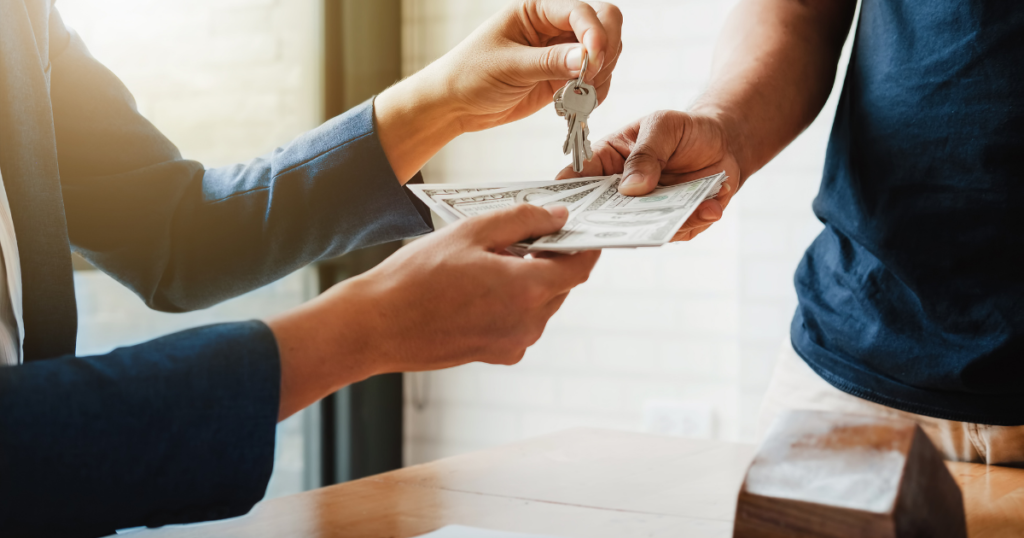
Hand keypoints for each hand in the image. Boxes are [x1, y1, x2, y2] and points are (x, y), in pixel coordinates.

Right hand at [269, 204, 599, 419]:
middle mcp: (529, 323)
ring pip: (540, 304)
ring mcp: (514, 344)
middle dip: (551, 258)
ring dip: (529, 280)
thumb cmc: (416, 277)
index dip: (584, 243)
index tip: (577, 226)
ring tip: (489, 260)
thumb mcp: (471, 231)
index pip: (580, 266)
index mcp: (528, 289)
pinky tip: (478, 287)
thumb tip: (559, 217)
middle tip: (523, 234)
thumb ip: (523, 220)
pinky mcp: (497, 355)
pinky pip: (520, 322)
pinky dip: (512, 302)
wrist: (376, 326)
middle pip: (561, 285)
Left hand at [376, 0, 622, 180]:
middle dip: (606, 51)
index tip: (593, 59)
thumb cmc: (470, 74)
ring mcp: (561, 52)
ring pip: (605, 53)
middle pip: (604, 24)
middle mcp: (554, 26)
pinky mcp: (563, 77)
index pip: (581, 11)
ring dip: (602, 75)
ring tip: (581, 95)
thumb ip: (548, 61)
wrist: (456, 104)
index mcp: (537, 10)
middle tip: (590, 78)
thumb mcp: (508, 66)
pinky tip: (580, 103)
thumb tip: (586, 57)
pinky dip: (596, 91)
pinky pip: (595, 79)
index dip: (595, 33)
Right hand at [557, 110, 742, 240]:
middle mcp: (621, 193)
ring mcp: (647, 211)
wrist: (723, 143)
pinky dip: (697, 218)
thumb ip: (646, 153)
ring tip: (697, 207)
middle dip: (620, 222)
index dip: (568, 197)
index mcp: (606, 163)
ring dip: (672, 220)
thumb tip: (630, 188)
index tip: (568, 210)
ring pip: (646, 228)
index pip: (577, 180)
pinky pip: (679, 230)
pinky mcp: (673, 224)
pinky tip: (712, 206)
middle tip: (634, 222)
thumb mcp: (662, 127)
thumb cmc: (684, 129)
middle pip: (606, 215)